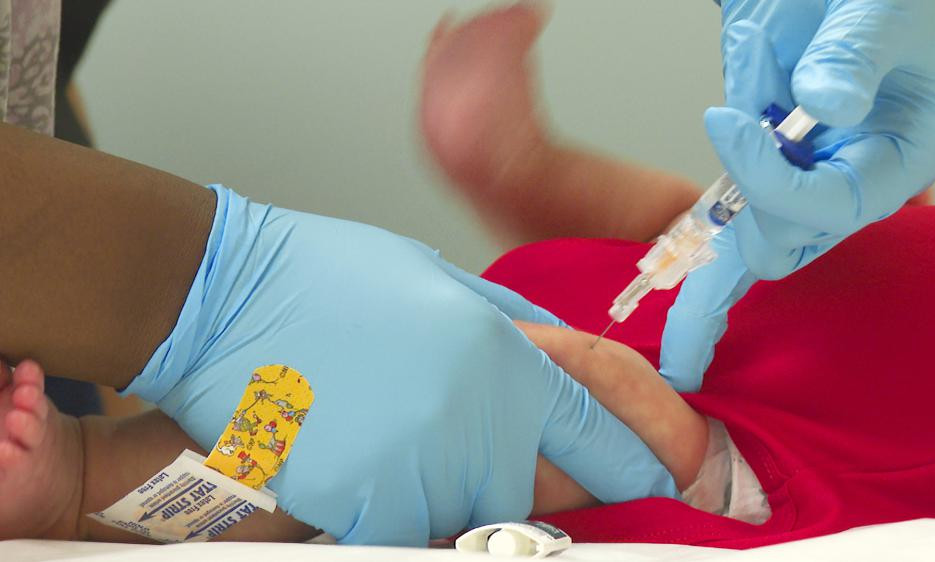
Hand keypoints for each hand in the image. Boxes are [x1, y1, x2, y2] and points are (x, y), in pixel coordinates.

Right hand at [129, 185, 677, 544]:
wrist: (226, 303)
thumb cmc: (326, 280)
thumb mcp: (441, 281)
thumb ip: (515, 328)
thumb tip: (562, 364)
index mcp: (501, 358)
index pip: (598, 433)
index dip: (634, 460)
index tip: (657, 476)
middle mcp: (474, 422)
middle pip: (534, 488)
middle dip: (517, 473)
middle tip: (465, 440)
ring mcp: (421, 470)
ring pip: (470, 514)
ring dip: (448, 488)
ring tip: (393, 429)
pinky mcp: (365, 507)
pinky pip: (408, 531)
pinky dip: (395, 506)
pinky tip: (362, 454)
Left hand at [660, 1, 934, 390]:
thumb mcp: (877, 9)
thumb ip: (854, 56)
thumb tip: (826, 104)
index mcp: (914, 148)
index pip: (840, 205)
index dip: (775, 180)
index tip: (729, 126)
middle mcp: (868, 178)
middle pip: (796, 241)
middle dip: (753, 206)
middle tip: (734, 132)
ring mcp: (816, 183)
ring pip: (763, 247)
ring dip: (729, 213)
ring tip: (733, 132)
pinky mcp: (773, 178)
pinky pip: (740, 236)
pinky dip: (710, 264)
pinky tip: (684, 328)